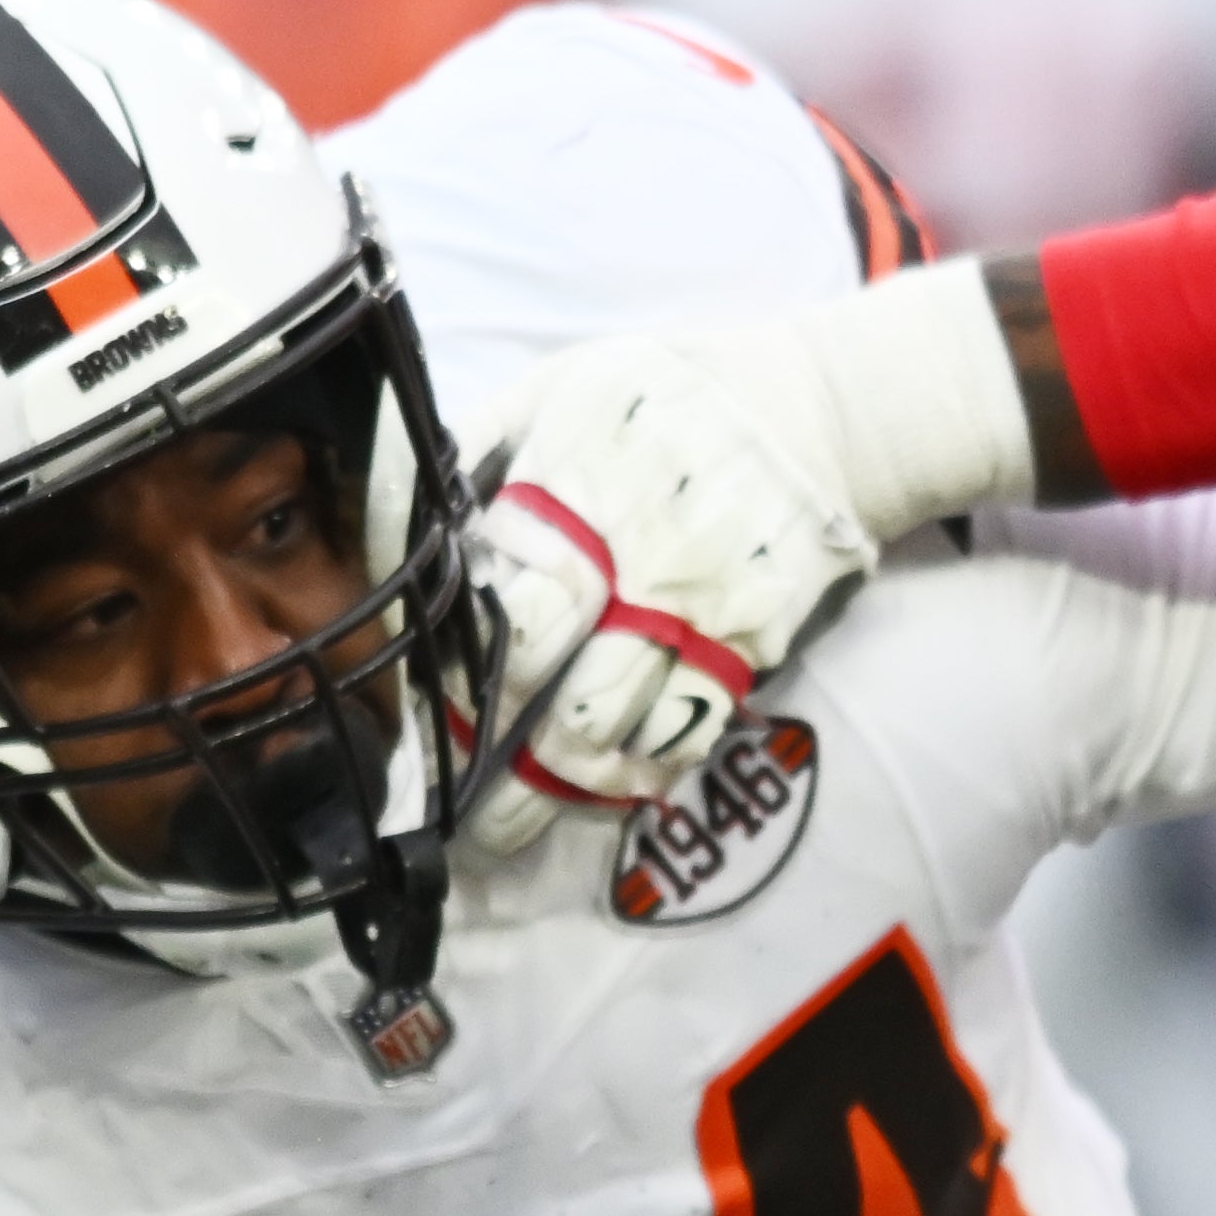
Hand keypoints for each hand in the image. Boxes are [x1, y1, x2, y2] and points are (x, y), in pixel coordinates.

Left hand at [469, 263, 1031, 847]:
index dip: (456, 677)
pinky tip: (606, 791)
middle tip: (456, 806)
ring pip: (614, 726)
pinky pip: (690, 731)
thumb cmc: (669, 396)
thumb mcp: (560, 388)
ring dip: (557, 788)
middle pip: (545, 686)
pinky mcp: (752, 642)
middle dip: (492, 759)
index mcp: (571, 494)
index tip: (426, 717)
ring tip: (512, 827)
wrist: (819, 409)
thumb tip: (396, 523)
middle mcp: (633, 561)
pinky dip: (645, 773)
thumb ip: (473, 451)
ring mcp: (698, 610)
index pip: (497, 610)